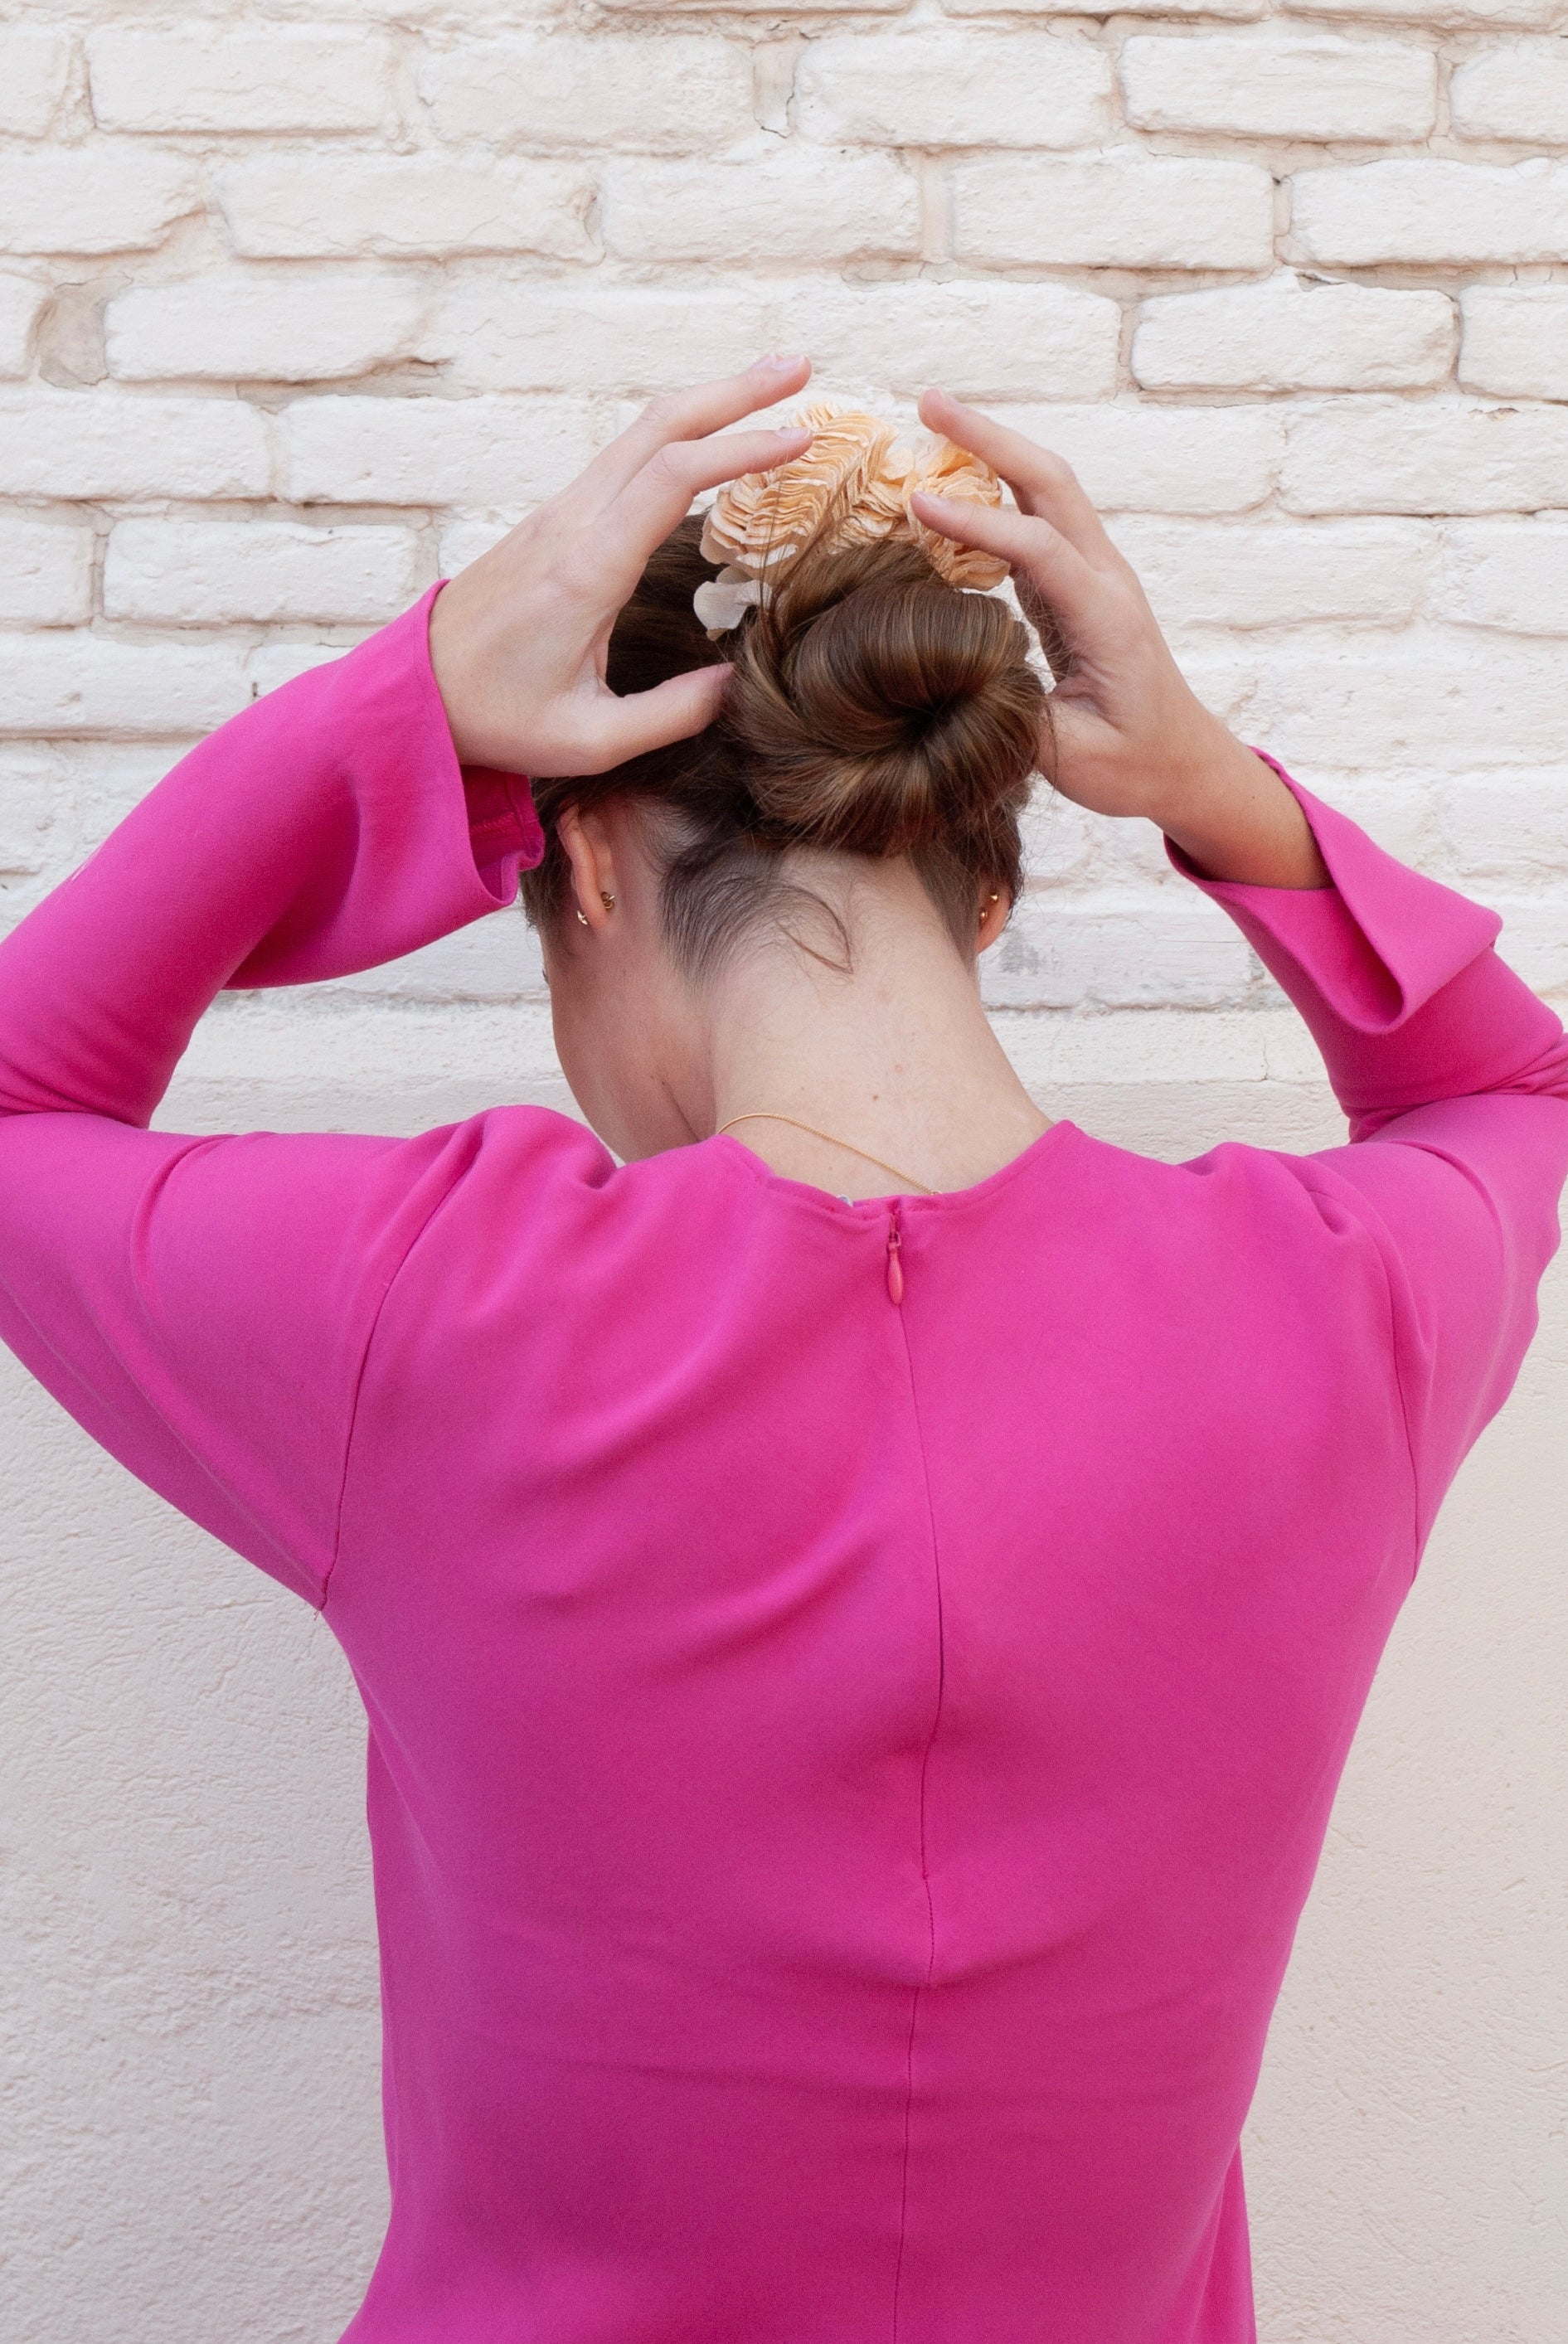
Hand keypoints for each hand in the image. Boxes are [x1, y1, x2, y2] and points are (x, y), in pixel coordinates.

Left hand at [428, 359, 812, 775]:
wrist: (413, 689)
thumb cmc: (495, 717)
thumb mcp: (589, 740)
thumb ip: (671, 715)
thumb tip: (735, 683)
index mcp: (585, 569)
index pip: (672, 478)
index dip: (741, 450)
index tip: (800, 440)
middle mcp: (571, 524)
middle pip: (658, 427)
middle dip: (734, 393)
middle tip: (801, 371)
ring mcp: (558, 514)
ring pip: (639, 434)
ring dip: (707, 404)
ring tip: (771, 393)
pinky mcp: (553, 521)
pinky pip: (623, 459)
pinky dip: (677, 435)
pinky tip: (711, 443)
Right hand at [909, 392, 1246, 823]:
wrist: (1183, 762)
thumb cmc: (1134, 765)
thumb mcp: (1073, 760)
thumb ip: (1017, 718)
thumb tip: (957, 681)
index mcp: (1106, 616)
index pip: (1037, 548)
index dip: (977, 523)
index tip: (916, 504)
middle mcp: (1104, 579)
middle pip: (1049, 482)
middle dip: (990, 437)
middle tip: (927, 401)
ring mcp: (1092, 575)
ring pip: (1045, 490)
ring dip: (992, 450)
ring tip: (932, 421)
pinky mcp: (1075, 585)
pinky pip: (1034, 521)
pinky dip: (993, 491)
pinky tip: (950, 484)